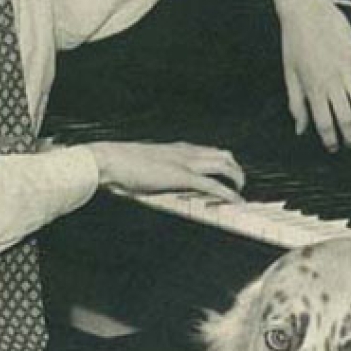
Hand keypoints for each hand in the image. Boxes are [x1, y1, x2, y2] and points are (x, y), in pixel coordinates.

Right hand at [86, 141, 244, 201]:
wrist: (109, 159)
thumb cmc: (118, 164)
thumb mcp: (142, 165)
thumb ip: (153, 171)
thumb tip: (152, 182)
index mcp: (175, 149)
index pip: (207, 150)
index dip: (221, 162)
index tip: (226, 173)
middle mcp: (185, 152)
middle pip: (222, 154)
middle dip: (235, 169)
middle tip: (238, 185)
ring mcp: (185, 162)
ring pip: (224, 165)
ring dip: (237, 178)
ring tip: (240, 194)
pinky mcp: (182, 176)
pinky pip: (213, 184)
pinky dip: (228, 193)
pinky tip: (236, 201)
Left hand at [273, 0, 350, 151]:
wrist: (305, 10)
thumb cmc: (294, 43)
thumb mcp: (290, 75)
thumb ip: (296, 104)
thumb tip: (300, 130)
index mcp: (312, 88)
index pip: (324, 124)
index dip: (330, 140)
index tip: (333, 148)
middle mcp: (331, 81)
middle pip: (346, 118)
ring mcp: (348, 68)